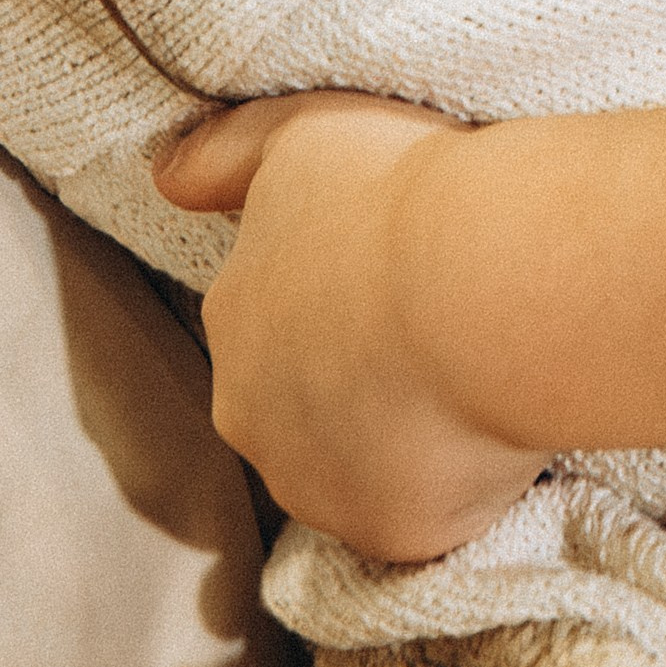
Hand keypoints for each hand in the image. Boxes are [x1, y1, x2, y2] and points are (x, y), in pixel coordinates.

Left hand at [155, 92, 548, 562]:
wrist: (480, 282)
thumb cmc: (397, 194)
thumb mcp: (299, 135)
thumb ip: (226, 157)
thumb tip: (166, 177)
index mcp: (236, 315)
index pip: (276, 317)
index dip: (341, 290)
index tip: (401, 264)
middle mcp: (252, 414)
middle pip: (302, 403)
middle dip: (358, 376)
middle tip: (443, 322)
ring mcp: (317, 485)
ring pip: (356, 466)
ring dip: (401, 435)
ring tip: (476, 371)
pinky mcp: (386, 531)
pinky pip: (423, 513)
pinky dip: (455, 483)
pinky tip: (498, 427)